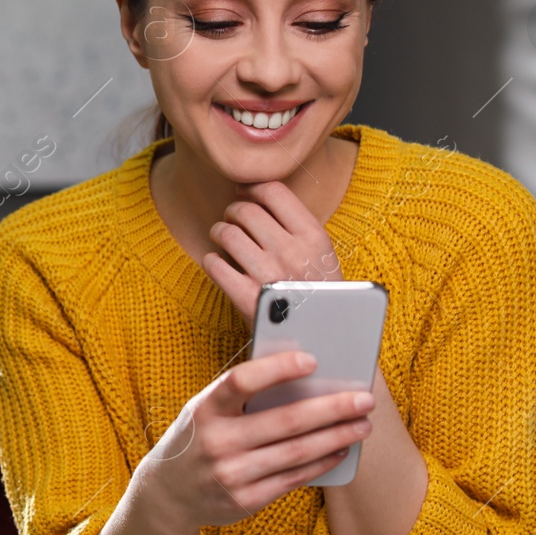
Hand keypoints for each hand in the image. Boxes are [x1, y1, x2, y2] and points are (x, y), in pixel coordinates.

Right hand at [144, 349, 373, 528]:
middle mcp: (215, 442)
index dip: (277, 369)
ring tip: (362, 424)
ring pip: (296, 452)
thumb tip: (302, 374)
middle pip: (284, 421)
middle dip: (331, 408)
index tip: (312, 359)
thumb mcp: (205, 409)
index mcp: (204, 409)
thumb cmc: (198, 437)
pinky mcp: (245, 501)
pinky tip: (340, 450)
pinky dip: (321, 463)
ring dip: (336, 436)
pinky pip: (293, 478)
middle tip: (364, 399)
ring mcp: (230, 474)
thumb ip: (241, 394)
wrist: (168, 494)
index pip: (241, 381)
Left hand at [202, 180, 342, 325]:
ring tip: (222, 237)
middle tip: (231, 218)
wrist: (323, 346)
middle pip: (246, 210)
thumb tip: (260, 195)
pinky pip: (214, 264)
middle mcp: (291, 252)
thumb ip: (299, 229)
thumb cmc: (321, 298)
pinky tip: (218, 264)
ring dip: (218, 232)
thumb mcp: (324, 257)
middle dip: (232, 211)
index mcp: (314, 237)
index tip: (245, 192)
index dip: (252, 188)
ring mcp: (267, 275)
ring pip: (226, 233)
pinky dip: (211, 261)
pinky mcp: (246, 298)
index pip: (274, 192)